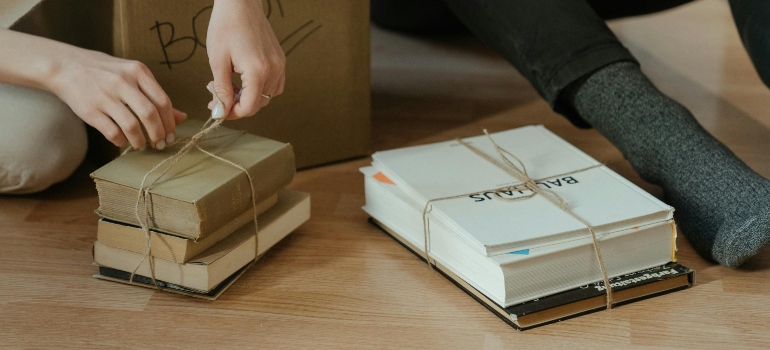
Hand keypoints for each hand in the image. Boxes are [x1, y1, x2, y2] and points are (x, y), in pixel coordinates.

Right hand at [49, 49, 185, 149]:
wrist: (65, 66)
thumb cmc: (106, 72)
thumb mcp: (133, 76)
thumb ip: (155, 95)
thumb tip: (181, 117)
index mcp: (138, 71)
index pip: (163, 101)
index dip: (170, 123)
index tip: (171, 135)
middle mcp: (122, 81)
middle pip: (150, 114)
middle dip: (159, 134)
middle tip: (160, 144)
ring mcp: (105, 95)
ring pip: (132, 126)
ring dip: (140, 141)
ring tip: (141, 145)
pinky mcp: (90, 110)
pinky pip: (112, 132)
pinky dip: (121, 141)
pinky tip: (123, 141)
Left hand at [206, 0, 285, 118]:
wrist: (240, 3)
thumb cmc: (226, 26)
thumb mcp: (218, 61)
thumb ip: (221, 91)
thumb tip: (220, 113)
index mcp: (258, 71)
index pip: (249, 108)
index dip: (231, 113)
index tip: (217, 109)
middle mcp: (273, 70)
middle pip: (258, 104)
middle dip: (236, 104)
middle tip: (216, 92)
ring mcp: (279, 65)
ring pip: (266, 97)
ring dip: (247, 97)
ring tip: (228, 84)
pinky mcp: (280, 60)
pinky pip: (274, 85)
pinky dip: (260, 89)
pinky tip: (244, 80)